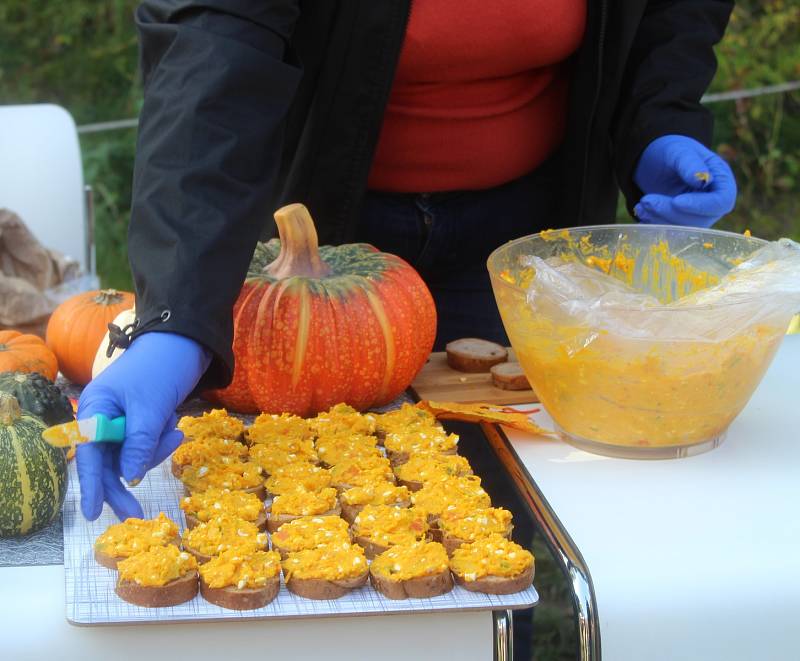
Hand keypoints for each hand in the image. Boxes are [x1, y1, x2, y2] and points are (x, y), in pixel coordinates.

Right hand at [77, 332, 210, 520]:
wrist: (186, 344)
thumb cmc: (161, 369)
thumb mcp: (150, 408)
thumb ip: (138, 443)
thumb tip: (127, 478)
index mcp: (94, 408)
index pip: (88, 454)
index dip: (91, 484)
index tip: (92, 513)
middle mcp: (103, 416)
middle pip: (107, 461)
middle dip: (124, 481)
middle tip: (135, 511)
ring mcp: (122, 419)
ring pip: (132, 455)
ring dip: (155, 451)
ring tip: (175, 431)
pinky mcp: (141, 421)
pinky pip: (147, 444)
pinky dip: (161, 441)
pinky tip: (175, 425)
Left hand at [633, 135, 736, 226]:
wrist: (654, 162)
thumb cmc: (671, 151)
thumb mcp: (678, 151)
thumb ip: (689, 163)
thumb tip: (702, 179)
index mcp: (721, 182)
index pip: (721, 202)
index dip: (701, 206)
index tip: (677, 201)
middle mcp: (712, 203)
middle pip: (700, 220)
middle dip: (671, 213)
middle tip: (646, 200)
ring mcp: (696, 216)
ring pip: (683, 230)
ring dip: (659, 220)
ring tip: (641, 203)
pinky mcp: (679, 224)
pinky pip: (669, 232)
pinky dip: (653, 224)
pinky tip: (640, 210)